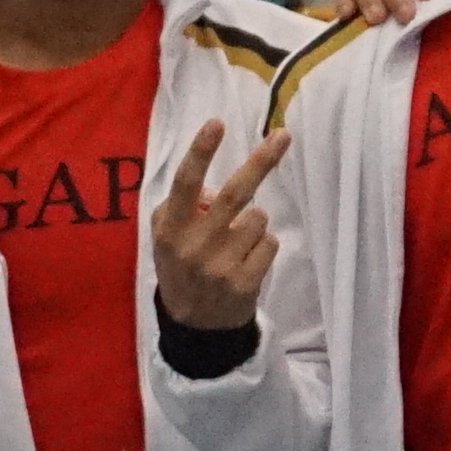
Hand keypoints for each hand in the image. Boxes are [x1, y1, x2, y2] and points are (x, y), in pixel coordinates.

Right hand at [150, 121, 283, 333]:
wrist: (195, 326)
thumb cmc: (183, 266)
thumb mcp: (168, 236)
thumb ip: (183, 206)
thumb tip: (215, 190)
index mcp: (170, 228)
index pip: (186, 183)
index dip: (201, 152)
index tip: (217, 123)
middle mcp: (193, 245)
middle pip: (235, 194)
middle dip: (261, 162)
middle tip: (283, 136)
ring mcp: (219, 266)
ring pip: (258, 219)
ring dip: (253, 223)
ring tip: (236, 243)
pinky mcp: (243, 283)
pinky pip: (269, 243)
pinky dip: (263, 247)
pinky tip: (246, 262)